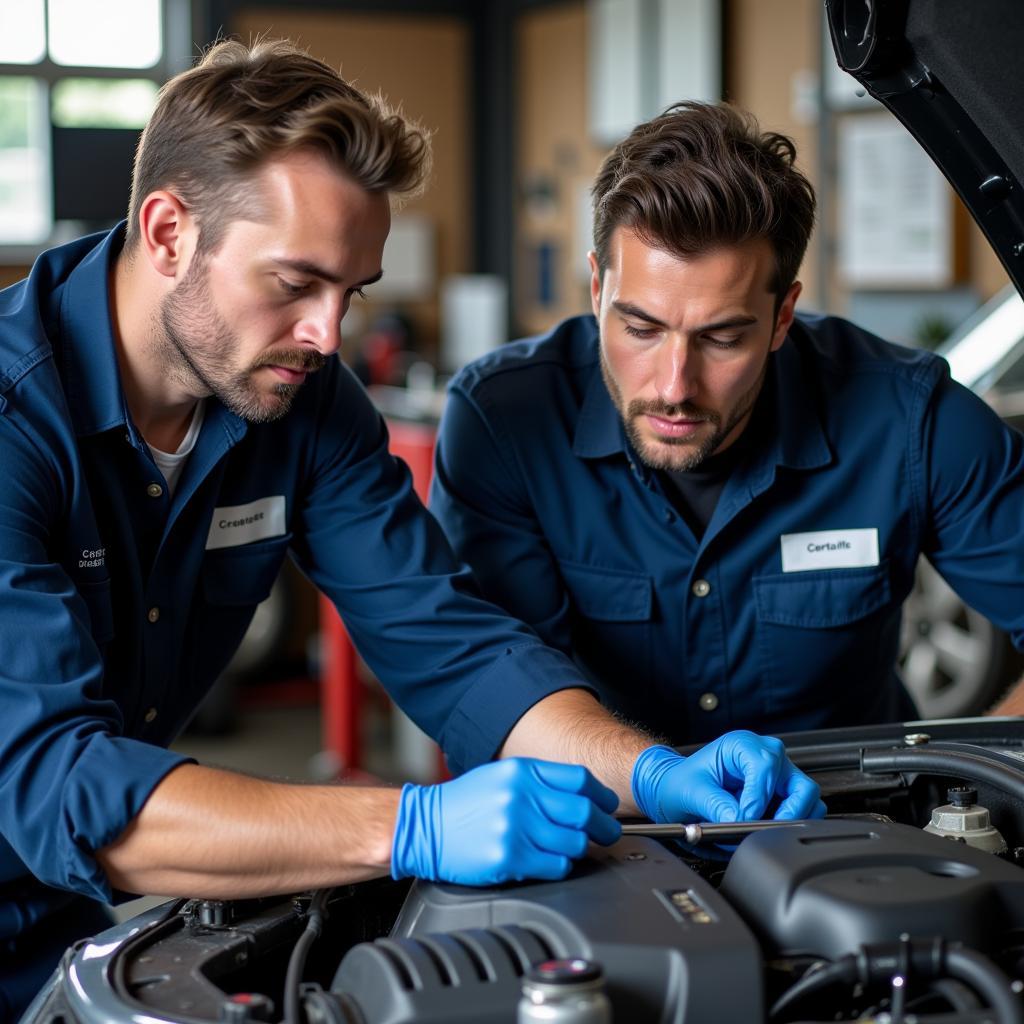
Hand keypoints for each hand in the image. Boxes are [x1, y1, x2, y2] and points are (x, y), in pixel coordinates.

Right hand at [391, 758, 621, 885]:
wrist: (425, 826)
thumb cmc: (465, 803)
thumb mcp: (502, 777)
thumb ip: (541, 782)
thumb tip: (585, 797)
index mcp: (522, 772)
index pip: (580, 780)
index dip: (601, 795)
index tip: (606, 806)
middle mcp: (521, 796)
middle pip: (584, 812)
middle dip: (603, 826)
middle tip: (606, 832)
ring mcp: (516, 828)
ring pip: (574, 843)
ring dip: (579, 848)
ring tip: (570, 847)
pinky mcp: (509, 858)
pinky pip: (556, 866)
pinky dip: (560, 866)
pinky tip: (548, 860)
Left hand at [631, 731, 825, 824]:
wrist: (676, 790)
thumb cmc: (681, 783)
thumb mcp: (690, 792)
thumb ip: (714, 805)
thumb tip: (738, 820)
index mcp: (742, 745)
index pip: (766, 767)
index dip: (758, 798)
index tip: (744, 818)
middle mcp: (765, 755)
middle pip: (798, 783)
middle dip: (786, 813)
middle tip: (763, 829)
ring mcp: (778, 775)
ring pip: (807, 797)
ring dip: (792, 819)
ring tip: (764, 830)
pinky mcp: (782, 794)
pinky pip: (804, 809)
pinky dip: (793, 823)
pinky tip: (768, 829)